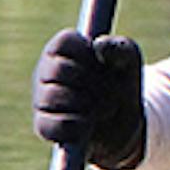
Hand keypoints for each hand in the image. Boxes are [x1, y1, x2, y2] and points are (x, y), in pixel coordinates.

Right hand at [32, 28, 146, 169]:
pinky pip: (56, 125)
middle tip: (113, 91)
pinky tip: (90, 125)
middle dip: (95, 82)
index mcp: (61, 50)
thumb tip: (100, 46)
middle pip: (60, 69)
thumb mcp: (129, 62)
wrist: (124, 123)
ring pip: (55, 96)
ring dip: (90, 105)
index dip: (90, 55)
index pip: (65, 41)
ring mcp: (40, 99)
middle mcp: (45, 72)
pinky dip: (80, 127)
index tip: (104, 64)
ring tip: (105, 109)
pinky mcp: (44, 126)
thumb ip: (120, 49)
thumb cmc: (120, 84)